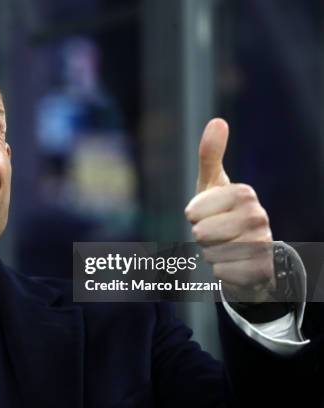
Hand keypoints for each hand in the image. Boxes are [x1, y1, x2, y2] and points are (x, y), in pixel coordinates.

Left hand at [185, 118, 274, 302]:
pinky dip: (220, 272)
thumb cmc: (222, 213)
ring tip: (225, 246)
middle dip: (202, 237)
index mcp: (244, 193)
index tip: (207, 213)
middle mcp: (258, 216)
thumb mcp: (212, 184)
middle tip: (217, 232)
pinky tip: (234, 263)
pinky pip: (221, 274)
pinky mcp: (261, 270)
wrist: (247, 250)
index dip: (194, 216)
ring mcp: (263, 244)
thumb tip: (217, 121)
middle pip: (201, 234)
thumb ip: (210, 154)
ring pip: (210, 255)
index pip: (193, 212)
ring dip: (211, 254)